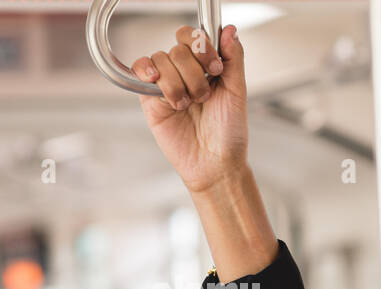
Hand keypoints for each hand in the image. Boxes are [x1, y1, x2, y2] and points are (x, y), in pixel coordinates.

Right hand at [130, 24, 248, 194]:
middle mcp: (185, 72)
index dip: (201, 46)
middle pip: (178, 48)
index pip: (193, 37)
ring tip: (188, 105)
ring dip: (177, 84)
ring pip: (161, 59)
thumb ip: (234, 59)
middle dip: (194, 73)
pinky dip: (147, 71)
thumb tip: (230, 30)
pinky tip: (156, 83)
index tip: (215, 68)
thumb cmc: (229, 133)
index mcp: (206, 67)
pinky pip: (140, 69)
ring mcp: (166, 82)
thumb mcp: (237, 93)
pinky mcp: (149, 96)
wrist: (215, 163)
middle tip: (204, 96)